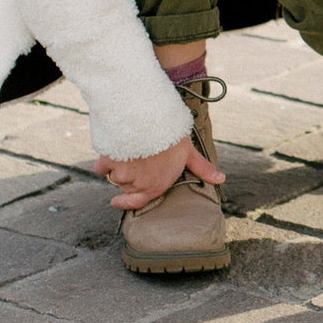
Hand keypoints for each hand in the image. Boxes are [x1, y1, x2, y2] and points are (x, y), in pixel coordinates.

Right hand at [94, 136, 222, 210]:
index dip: (124, 204)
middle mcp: (138, 184)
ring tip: (128, 151)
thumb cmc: (171, 135)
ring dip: (116, 166)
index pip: (136, 203)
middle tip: (136, 159)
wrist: (149, 118)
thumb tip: (221, 178)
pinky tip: (110, 151)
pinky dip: (103, 161)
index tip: (115, 202)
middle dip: (128, 176)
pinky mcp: (108, 161)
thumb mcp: (188, 152)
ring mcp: (122, 174)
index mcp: (155, 186)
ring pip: (114, 175)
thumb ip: (201, 168)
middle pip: (125, 185)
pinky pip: (101, 166)